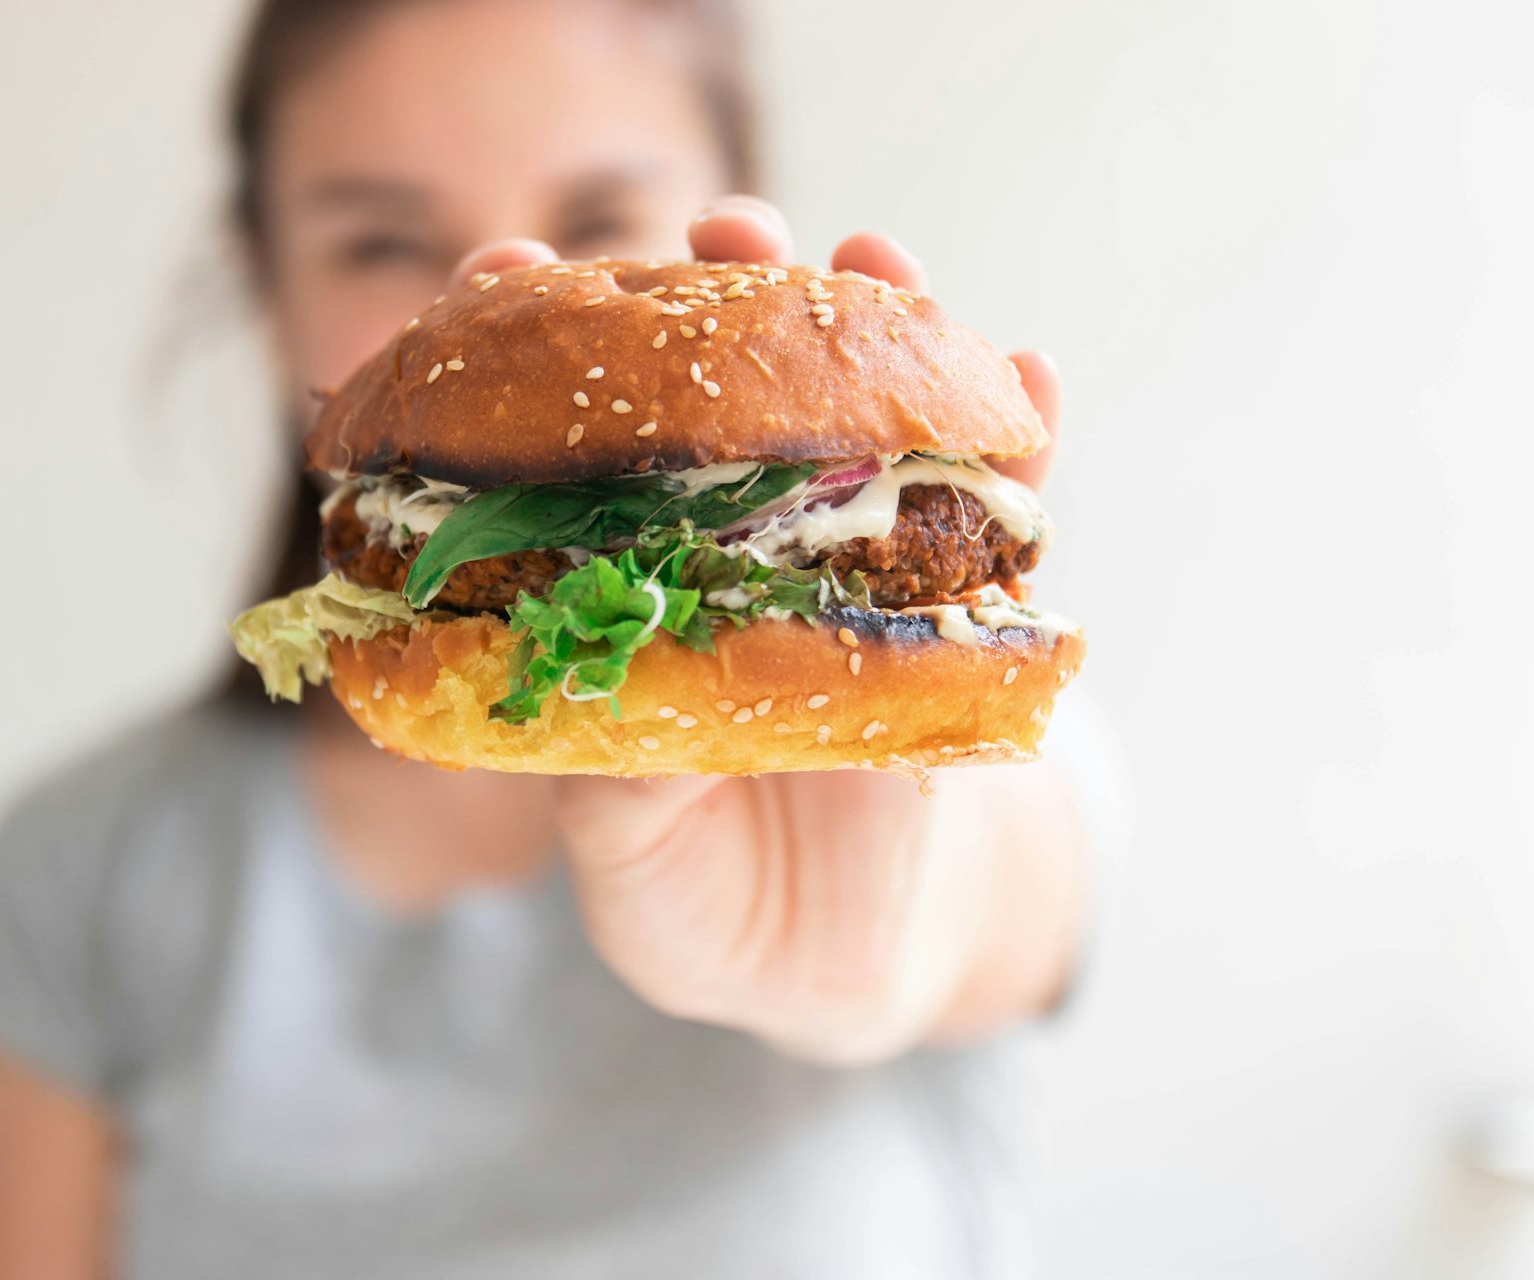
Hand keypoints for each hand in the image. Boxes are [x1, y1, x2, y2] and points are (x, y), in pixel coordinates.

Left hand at [451, 200, 1084, 1063]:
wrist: (844, 962)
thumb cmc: (707, 909)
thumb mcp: (638, 878)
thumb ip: (621, 807)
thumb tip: (633, 730)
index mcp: (628, 594)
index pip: (574, 451)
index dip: (542, 363)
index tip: (511, 280)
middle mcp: (735, 552)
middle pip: (727, 397)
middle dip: (723, 297)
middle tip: (719, 228)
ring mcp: (850, 565)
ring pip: (868, 419)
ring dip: (878, 325)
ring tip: (872, 256)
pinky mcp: (958, 608)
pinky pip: (1002, 515)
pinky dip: (1021, 441)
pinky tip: (1027, 379)